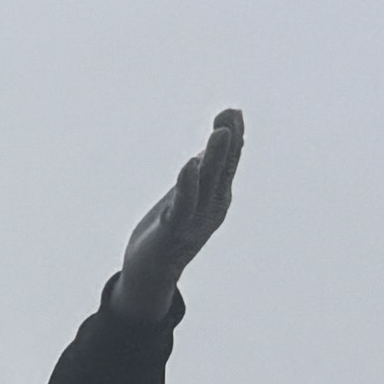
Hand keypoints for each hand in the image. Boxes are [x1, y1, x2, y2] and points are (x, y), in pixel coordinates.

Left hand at [119, 107, 242, 297]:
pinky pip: (183, 203)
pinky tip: (190, 164)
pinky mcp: (173, 229)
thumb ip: (199, 175)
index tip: (233, 112)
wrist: (150, 272)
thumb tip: (209, 149)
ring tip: (221, 132)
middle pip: (222, 168)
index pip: (228, 163)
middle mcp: (212, 207)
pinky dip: (187, 183)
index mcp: (217, 197)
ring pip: (207, 182)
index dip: (232, 138)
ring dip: (215, 156)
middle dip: (229, 141)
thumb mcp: (187, 198)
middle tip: (232, 114)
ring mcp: (195, 219)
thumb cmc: (169, 231)